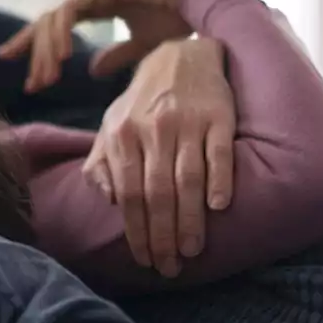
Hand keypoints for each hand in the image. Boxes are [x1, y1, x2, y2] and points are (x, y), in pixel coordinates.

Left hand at [0, 0, 213, 92]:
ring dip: (46, 51)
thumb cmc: (177, 17)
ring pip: (54, 19)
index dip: (38, 52)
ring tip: (46, 79)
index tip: (30, 82)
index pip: (56, 28)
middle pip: (47, 24)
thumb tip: (91, 71)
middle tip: (31, 86)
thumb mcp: (141, 45)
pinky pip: (71, 11)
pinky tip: (61, 57)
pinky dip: (61, 34)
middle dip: (34, 55)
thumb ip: (116, 56)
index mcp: (96, 5)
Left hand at [85, 37, 234, 276]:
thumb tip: (109, 199)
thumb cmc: (142, 103)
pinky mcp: (219, 116)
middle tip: (169, 266)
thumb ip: (103, 162)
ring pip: (187, 179)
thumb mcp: (111, 126)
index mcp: (123, 135)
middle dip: (162, 235)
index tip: (144, 259)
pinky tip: (220, 207)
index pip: (129, 194)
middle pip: (157, 193)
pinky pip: (220, 153)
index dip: (136, 230)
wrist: (180, 56)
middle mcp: (153, 129)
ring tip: (192, 249)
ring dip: (190, 219)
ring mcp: (188, 122)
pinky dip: (220, 180)